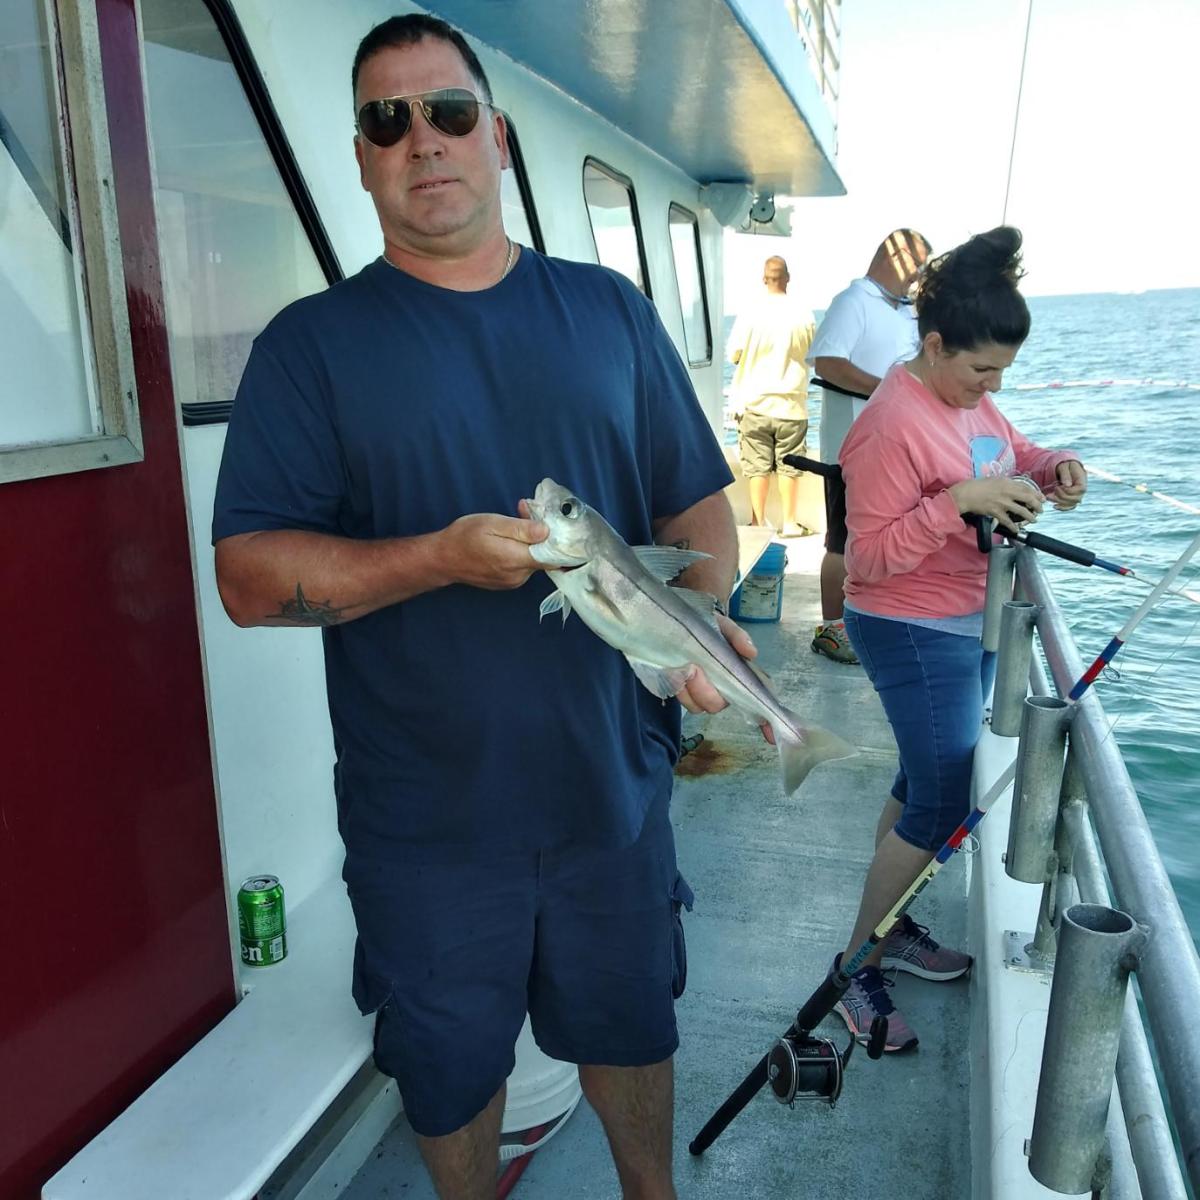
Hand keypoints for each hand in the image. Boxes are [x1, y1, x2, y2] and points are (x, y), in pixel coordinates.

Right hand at [436, 513, 549, 589]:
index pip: (553, 556)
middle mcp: (518, 575)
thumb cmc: (464, 537)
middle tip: (527, 513)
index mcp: (515, 559)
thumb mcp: (492, 523)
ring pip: (532, 560)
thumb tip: (546, 531)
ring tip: (513, 524)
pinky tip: (507, 539)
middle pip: (543, 556)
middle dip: (540, 535)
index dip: (558, 541)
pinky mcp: (508, 582)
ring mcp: (513, 581)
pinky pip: (522, 566)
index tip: (556, 525)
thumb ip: (520, 529)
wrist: (443, 559)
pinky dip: (520, 552)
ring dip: (528, 542)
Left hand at [675, 616, 774, 743]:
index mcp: (735, 675)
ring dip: (692, 689)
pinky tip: (674, 670)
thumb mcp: (721, 625)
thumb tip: (751, 653)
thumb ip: (736, 636)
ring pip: (700, 706)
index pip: (755, 701)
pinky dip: (679, 687)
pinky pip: (683, 700)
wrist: (672, 622)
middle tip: (697, 670)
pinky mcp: (678, 691)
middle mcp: (720, 688)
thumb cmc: (703, 626)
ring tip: (686, 667)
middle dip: (708, 691)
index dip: (765, 721)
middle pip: (719, 705)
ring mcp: (698, 692)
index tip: (771, 737)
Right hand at [948, 476, 1043, 534]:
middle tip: (1041, 510)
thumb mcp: (994, 480)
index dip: (1036, 493)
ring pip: (1021, 510)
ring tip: (1034, 520)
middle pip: (1028, 498)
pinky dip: (1013, 526)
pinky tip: (1016, 529)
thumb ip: (1006, 483)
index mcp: (1007, 482)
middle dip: (1037, 505)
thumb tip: (1015, 488)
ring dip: (1030, 516)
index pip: (1027, 487)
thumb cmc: (977, 486)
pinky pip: (1008, 521)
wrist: (965, 494)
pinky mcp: (996, 512)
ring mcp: (1002, 502)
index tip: (1041, 498)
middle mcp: (1007, 492)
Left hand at [1050, 460, 1086, 509]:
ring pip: (1072, 504)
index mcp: (1082, 479)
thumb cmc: (1064, 464)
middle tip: (1050, 493)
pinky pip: (1070, 506)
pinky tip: (1054, 506)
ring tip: (1048, 497)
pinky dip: (1062, 507)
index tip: (1057, 487)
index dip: (1069, 491)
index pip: (1081, 489)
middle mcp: (1081, 488)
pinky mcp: (1071, 498)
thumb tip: (1067, 485)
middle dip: (1061, 497)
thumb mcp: (1064, 466)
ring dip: (1059, 502)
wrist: (1064, 466)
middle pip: (1076, 499)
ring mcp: (1077, 494)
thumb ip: (1066, 474)